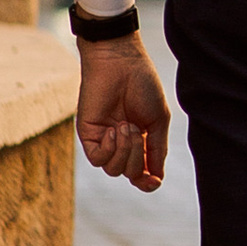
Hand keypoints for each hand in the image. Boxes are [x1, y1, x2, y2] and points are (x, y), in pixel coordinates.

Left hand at [75, 33, 171, 191]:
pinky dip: (108, 149)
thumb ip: (156, 150)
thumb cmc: (143, 85)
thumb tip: (157, 178)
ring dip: (125, 151)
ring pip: (113, 170)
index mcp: (140, 140)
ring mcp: (104, 140)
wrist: (121, 63)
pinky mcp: (88, 135)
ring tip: (126, 125)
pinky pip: (97, 159)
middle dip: (137, 158)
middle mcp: (121, 143)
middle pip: (129, 173)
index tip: (154, 181)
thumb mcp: (158, 120)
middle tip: (138, 130)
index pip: (141, 172)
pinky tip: (113, 130)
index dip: (147, 182)